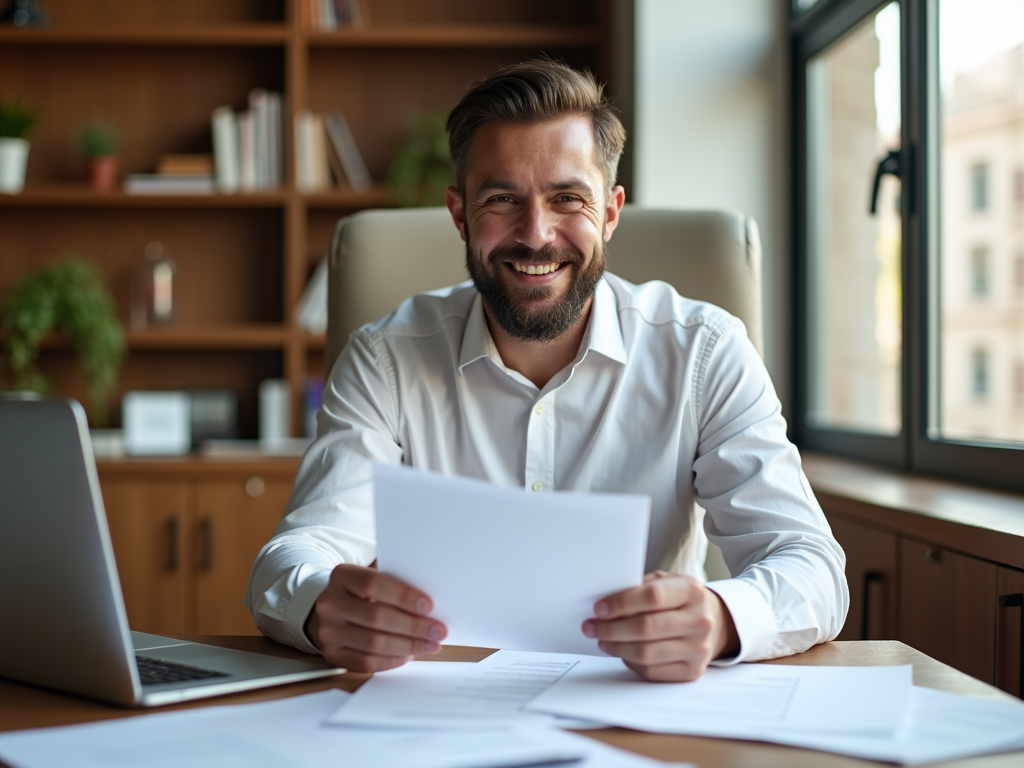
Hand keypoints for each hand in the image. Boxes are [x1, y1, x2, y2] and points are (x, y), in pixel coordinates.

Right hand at [305, 564, 446, 672]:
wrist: (330, 609)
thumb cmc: (360, 592)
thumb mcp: (371, 577)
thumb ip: (394, 584)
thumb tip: (429, 604)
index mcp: (341, 577)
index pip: (373, 584)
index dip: (402, 596)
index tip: (429, 606)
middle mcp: (330, 604)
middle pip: (376, 617)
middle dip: (413, 626)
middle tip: (438, 631)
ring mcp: (329, 631)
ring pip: (373, 643)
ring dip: (408, 646)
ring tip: (430, 645)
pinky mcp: (332, 654)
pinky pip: (366, 662)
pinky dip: (392, 660)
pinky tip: (408, 655)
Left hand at [581, 571, 738, 681]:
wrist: (715, 623)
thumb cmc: (682, 600)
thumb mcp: (667, 582)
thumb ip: (641, 587)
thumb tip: (606, 602)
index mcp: (691, 591)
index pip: (652, 596)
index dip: (621, 603)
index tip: (599, 608)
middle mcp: (699, 621)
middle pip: (646, 628)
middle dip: (611, 628)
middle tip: (591, 626)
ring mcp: (698, 649)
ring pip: (646, 653)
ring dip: (616, 647)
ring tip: (602, 639)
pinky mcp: (692, 671)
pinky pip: (652, 671)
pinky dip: (630, 662)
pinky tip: (622, 652)